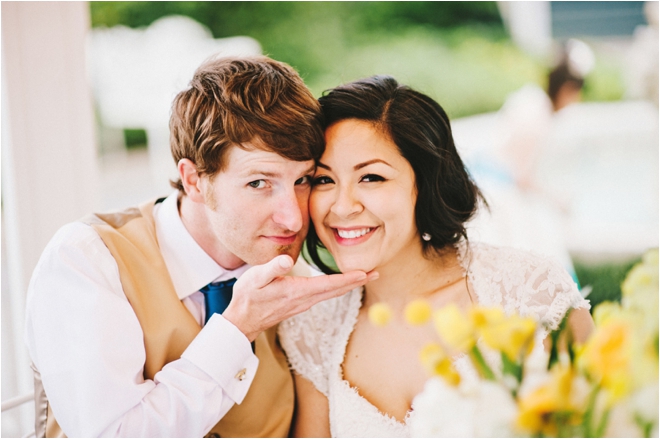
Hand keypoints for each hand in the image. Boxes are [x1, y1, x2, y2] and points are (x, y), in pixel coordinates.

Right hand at [223, 255, 377, 341]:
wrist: (242, 320)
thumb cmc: (248, 297)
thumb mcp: (255, 279)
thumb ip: (272, 269)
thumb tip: (287, 261)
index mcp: (298, 291)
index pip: (329, 284)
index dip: (349, 278)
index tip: (366, 273)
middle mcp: (305, 300)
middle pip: (337, 290)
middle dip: (357, 281)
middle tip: (376, 273)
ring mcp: (304, 303)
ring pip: (332, 293)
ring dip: (349, 284)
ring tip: (364, 276)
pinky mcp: (300, 304)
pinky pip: (324, 295)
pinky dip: (337, 287)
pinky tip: (341, 283)